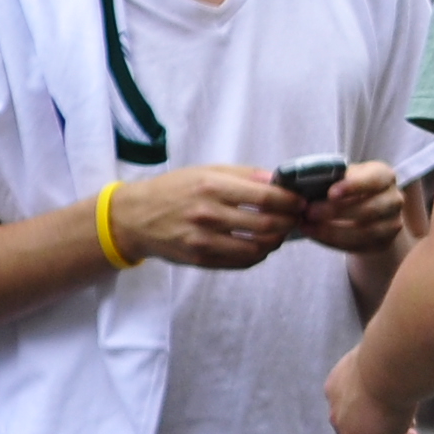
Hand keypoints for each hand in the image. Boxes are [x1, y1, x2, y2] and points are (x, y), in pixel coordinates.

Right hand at [109, 165, 299, 270]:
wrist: (133, 217)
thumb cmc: (174, 190)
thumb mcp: (206, 172)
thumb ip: (245, 175)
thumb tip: (280, 180)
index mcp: (211, 186)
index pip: (266, 198)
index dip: (291, 202)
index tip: (300, 202)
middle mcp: (208, 214)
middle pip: (268, 225)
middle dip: (289, 223)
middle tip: (294, 219)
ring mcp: (203, 239)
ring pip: (259, 247)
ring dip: (276, 241)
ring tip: (278, 232)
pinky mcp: (200, 259)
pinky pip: (242, 262)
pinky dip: (258, 255)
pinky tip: (259, 245)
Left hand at [298, 159, 408, 254]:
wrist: (360, 206)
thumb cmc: (344, 185)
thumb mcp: (340, 175)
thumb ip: (328, 178)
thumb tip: (302, 186)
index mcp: (384, 175)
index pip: (374, 180)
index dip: (353, 187)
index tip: (331, 193)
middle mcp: (394, 198)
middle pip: (370, 209)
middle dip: (337, 212)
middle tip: (309, 212)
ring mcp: (393, 222)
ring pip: (367, 232)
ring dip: (333, 231)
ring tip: (308, 226)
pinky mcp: (385, 242)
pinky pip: (360, 245)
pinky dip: (334, 242)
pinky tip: (316, 235)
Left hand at [325, 349, 417, 433]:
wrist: (388, 367)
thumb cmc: (389, 355)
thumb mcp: (378, 356)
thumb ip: (382, 364)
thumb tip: (401, 357)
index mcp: (336, 389)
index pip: (348, 409)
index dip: (371, 413)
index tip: (393, 409)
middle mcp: (337, 413)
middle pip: (353, 432)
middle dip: (380, 431)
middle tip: (406, 428)